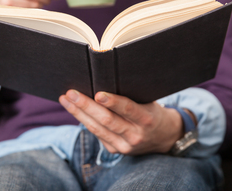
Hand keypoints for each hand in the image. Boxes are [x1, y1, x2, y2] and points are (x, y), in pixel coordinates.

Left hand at [59, 90, 183, 154]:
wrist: (164, 137)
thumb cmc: (152, 111)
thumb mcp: (149, 102)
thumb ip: (130, 96)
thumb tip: (103, 79)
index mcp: (147, 119)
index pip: (128, 109)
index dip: (113, 101)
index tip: (97, 93)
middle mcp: (135, 135)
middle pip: (106, 120)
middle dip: (86, 106)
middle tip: (71, 93)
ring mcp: (124, 146)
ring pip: (97, 129)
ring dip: (78, 113)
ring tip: (66, 100)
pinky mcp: (115, 151)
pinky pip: (97, 134)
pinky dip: (85, 121)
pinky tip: (74, 110)